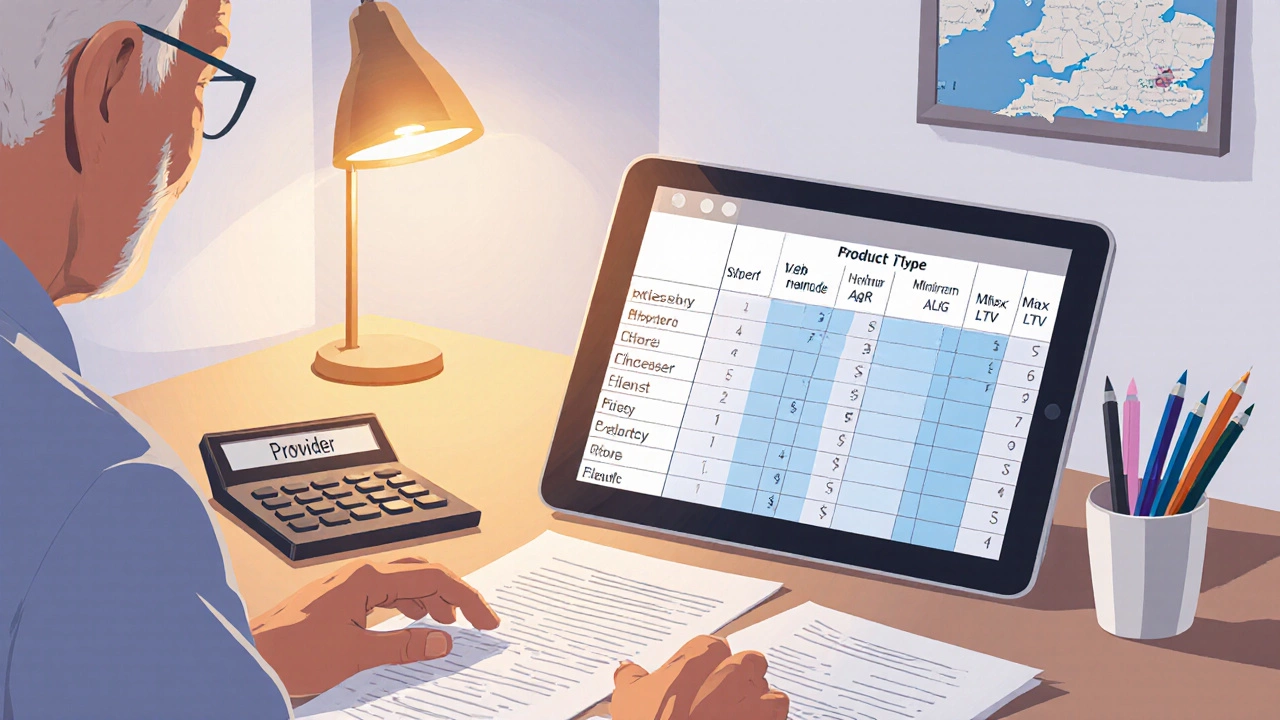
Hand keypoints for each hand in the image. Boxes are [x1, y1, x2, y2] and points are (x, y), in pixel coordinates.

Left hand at [250, 557, 499, 696]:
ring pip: (405, 582)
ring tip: (448, 624)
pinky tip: (414, 622)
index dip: (465, 597)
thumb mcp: (355, 656)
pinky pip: (386, 594)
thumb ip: (404, 646)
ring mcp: (348, 584)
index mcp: (366, 578)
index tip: (486, 620)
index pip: (432, 577)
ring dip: (432, 600)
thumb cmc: (289, 654)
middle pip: (422, 572)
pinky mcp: (340, 599)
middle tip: (476, 619)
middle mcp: (359, 574)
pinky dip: (409, 606)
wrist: (248, 657)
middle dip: (453, 594)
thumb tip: (443, 642)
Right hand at [611, 635, 788, 719]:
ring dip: (758, 698)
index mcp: (698, 658)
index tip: (699, 680)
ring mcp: (751, 697)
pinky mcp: (767, 719)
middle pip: (747, 661)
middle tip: (722, 697)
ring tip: (741, 714)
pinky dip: (770, 715)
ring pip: (766, 686)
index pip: (713, 646)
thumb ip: (630, 677)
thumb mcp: (629, 701)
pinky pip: (780, 707)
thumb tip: (625, 667)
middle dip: (740, 677)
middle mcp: (729, 671)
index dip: (708, 664)